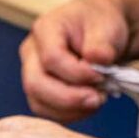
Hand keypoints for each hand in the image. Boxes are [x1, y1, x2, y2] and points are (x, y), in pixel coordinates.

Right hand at [20, 0, 128, 120]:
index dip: (76, 72)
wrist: (102, 30)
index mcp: (46, 27)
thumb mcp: (107, 26)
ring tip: (98, 100)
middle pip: (36, 83)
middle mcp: (31, 51)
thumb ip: (101, 45)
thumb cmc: (101, 23)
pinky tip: (90, 106)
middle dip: (69, 97)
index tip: (101, 75)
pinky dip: (69, 114)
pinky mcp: (39, 90)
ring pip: (39, 102)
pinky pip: (47, 110)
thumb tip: (97, 61)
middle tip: (98, 98)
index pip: (51, 57)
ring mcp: (31, 72)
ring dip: (70, 109)